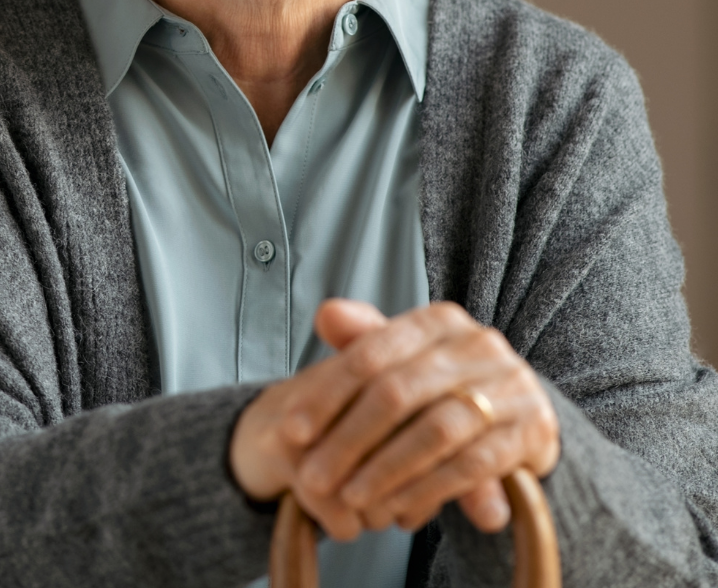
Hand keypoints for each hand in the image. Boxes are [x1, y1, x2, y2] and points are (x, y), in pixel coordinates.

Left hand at [229, 300, 559, 539]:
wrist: (520, 411)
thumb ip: (364, 339)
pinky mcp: (533, 430)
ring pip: (435, 431)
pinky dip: (430, 488)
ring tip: (350, 498)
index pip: (371, 353)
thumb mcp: (405, 357)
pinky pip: (474, 465)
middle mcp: (479, 344)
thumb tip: (326, 315)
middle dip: (349, 439)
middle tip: (313, 478)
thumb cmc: (444, 383)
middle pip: (398, 392)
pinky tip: (398, 510)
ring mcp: (511, 386)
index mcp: (440, 319)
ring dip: (387, 470)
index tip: (292, 430)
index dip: (327, 393)